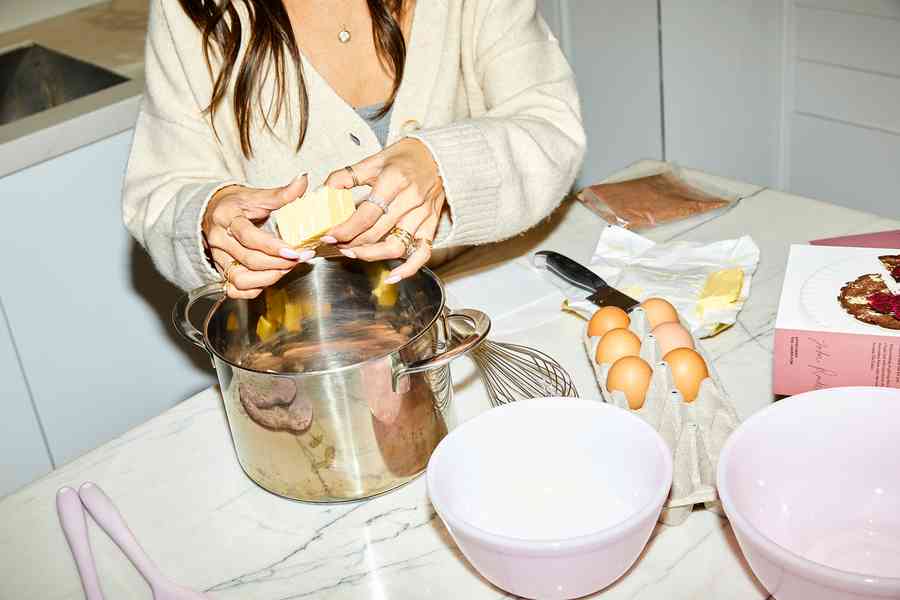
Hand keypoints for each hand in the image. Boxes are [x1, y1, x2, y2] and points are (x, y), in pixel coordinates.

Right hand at [202, 174, 314, 298]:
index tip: (294, 251)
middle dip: (279, 263)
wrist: (213, 211)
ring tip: (286, 268)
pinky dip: (254, 289)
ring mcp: (217, 257)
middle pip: (249, 260)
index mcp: (227, 217)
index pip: (249, 236)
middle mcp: (219, 239)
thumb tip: (303, 180)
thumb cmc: (237, 204)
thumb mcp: (257, 195)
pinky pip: (234, 289)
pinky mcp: (220, 270)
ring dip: (268, 278)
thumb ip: (282, 193)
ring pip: (241, 279)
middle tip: (299, 258)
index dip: (273, 247)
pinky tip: (269, 277)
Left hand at [322, 138, 444, 282]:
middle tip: (336, 244)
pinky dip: (408, 269)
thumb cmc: (407, 156)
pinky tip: (392, 277)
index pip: (366, 214)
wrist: (440, 156)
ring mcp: (423, 215)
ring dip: (372, 255)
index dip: (345, 229)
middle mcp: (410, 199)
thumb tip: (323, 191)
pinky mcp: (432, 225)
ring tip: (354, 253)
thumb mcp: (375, 159)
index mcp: (394, 180)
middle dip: (352, 242)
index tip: (329, 236)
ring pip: (396, 246)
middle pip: (377, 232)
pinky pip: (422, 253)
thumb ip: (347, 176)